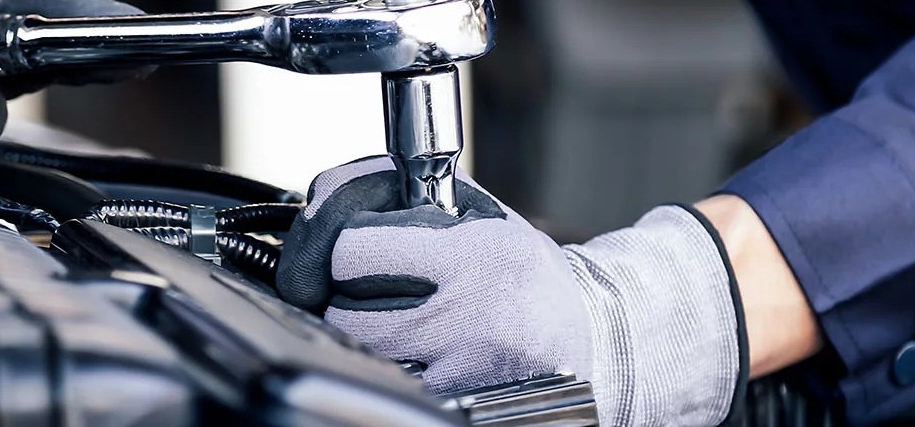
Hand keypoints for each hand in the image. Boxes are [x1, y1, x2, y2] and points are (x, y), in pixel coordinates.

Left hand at [278, 157, 750, 425]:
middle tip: (370, 286)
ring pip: (359, 349)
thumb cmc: (524, 273)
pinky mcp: (455, 398)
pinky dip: (389, 362)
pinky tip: (416, 348)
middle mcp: (466, 314)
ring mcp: (459, 367)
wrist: (590, 335)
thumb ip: (405, 196)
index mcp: (473, 255)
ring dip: (360, 331)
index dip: (343, 246)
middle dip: (343, 294)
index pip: (353, 251)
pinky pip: (390, 377)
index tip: (358, 247)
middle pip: (344, 310)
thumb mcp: (478, 215)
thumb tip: (324, 195)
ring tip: (395, 315)